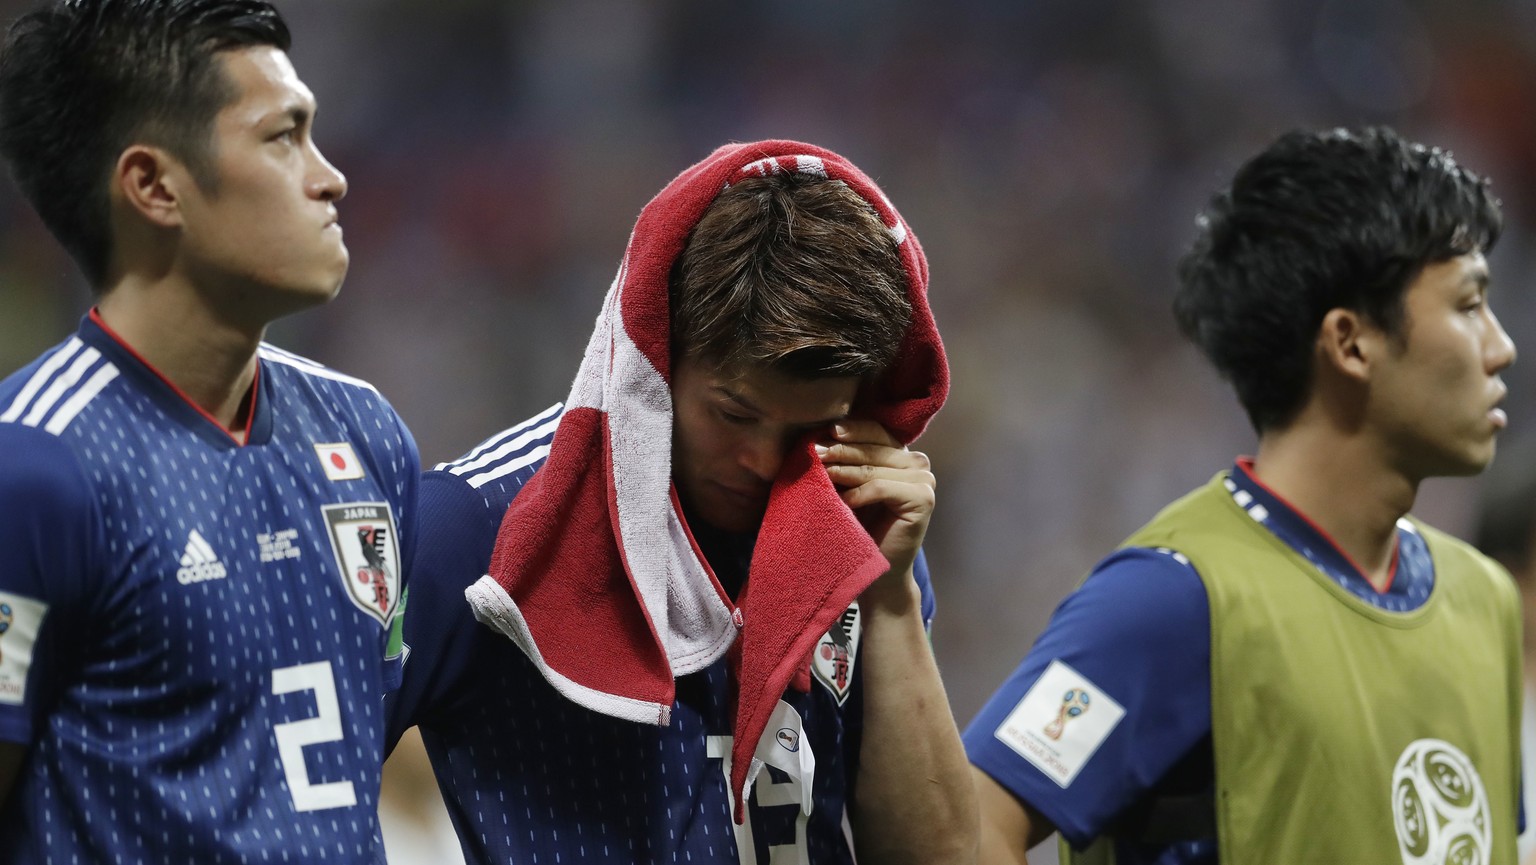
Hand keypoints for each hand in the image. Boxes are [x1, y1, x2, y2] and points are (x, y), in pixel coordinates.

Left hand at [816, 419, 934, 599]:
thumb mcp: (850, 486)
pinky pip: (881, 487)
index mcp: (901, 455)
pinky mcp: (923, 499)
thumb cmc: (859, 528)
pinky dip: (858, 494)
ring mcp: (924, 481)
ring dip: (844, 471)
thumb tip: (820, 437)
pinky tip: (843, 502)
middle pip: (873, 448)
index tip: (827, 431)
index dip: (852, 430)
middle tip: (815, 452)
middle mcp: (918, 463)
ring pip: (874, 467)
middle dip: (841, 450)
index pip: (876, 431)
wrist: (877, 572)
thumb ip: (846, 461)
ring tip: (821, 475)